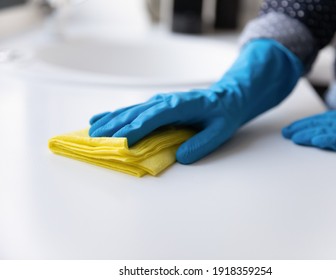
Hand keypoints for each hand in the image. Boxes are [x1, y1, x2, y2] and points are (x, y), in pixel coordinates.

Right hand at [89, 39, 302, 163]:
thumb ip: (201, 144)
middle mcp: (166, 101)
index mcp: (181, 105)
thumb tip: (181, 157)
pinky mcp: (157, 106)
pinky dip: (115, 115)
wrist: (229, 97)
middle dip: (115, 127)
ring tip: (91, 131)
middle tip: (95, 139)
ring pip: (130, 111)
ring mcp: (160, 102)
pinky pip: (133, 111)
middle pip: (135, 113)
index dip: (135, 129)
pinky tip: (100, 119)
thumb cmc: (224, 113)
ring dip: (110, 121)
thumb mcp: (220, 131)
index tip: (119, 142)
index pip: (153, 118)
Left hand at [282, 110, 335, 173]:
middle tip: (287, 133)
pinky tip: (316, 142)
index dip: (312, 124)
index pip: (335, 120)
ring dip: (314, 132)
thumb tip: (324, 143)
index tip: (293, 130)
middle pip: (334, 122)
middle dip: (308, 127)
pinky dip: (334, 140)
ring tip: (295, 137)